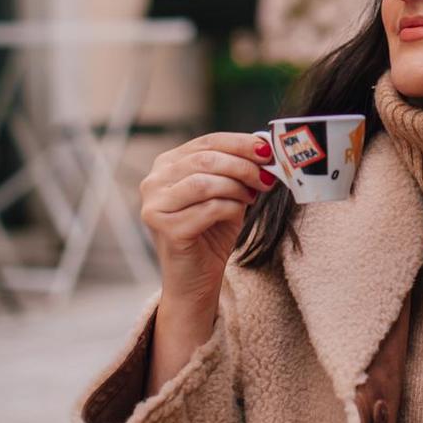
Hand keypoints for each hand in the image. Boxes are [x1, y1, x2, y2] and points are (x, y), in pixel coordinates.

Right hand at [140, 132, 277, 310]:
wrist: (195, 281)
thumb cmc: (211, 233)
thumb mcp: (227, 193)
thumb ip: (238, 169)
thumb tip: (266, 149)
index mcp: (167, 164)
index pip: (208, 141)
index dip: (241, 143)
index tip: (267, 150)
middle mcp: (154, 181)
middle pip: (207, 159)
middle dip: (243, 166)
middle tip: (267, 176)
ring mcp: (155, 205)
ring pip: (205, 182)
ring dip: (237, 187)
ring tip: (251, 197)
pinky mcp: (166, 228)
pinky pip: (209, 208)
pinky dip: (231, 208)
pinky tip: (237, 213)